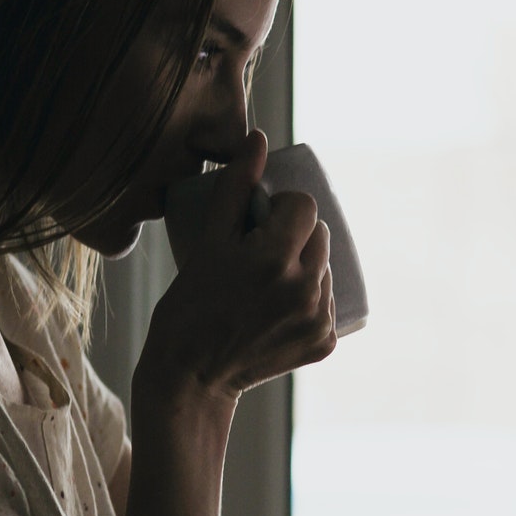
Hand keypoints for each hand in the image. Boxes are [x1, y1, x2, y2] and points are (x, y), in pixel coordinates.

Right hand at [140, 130, 336, 400]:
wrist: (191, 376)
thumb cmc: (188, 306)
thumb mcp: (207, 242)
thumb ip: (234, 188)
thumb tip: (259, 139)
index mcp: (274, 259)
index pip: (305, 206)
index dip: (283, 208)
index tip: (261, 222)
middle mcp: (304, 289)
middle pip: (320, 235)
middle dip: (295, 236)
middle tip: (260, 253)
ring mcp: (318, 319)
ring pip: (325, 268)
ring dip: (305, 266)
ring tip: (267, 283)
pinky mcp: (324, 343)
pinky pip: (327, 302)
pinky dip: (309, 299)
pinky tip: (279, 308)